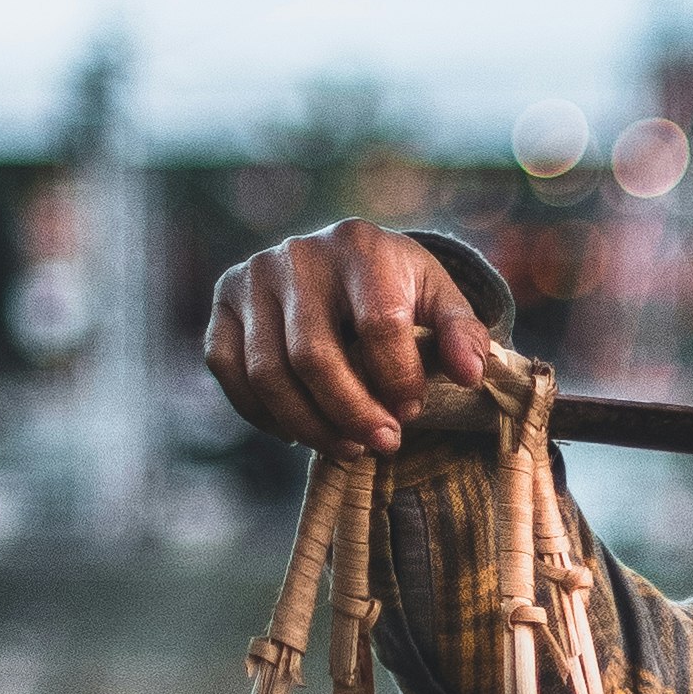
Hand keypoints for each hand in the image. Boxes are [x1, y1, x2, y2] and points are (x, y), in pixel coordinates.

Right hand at [202, 217, 500, 457]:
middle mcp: (297, 256)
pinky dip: (262, 413)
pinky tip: (299, 429)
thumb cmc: (397, 288)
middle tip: (384, 444)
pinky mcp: (222, 303)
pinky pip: (229, 370)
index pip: (378, 326)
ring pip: (267, 374)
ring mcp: (252, 278)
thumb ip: (463, 333)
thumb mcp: (438, 299)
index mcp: (359, 246)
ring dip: (309, 425)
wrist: (342, 259)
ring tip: (348, 447)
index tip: (412, 410)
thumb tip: (470, 374)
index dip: (398, 380)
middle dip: (352, 414)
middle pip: (314, 358)